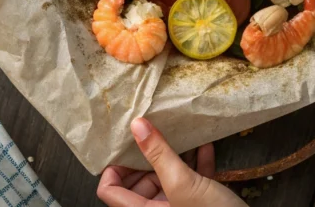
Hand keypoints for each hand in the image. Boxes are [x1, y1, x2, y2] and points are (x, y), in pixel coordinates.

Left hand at [97, 117, 245, 206]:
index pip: (109, 190)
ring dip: (173, 157)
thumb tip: (137, 126)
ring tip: (179, 136)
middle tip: (155, 135)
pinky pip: (190, 183)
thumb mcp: (183, 183)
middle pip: (137, 183)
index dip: (114, 167)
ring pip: (165, 180)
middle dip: (147, 158)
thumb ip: (159, 154)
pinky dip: (196, 164)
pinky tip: (205, 147)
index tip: (126, 145)